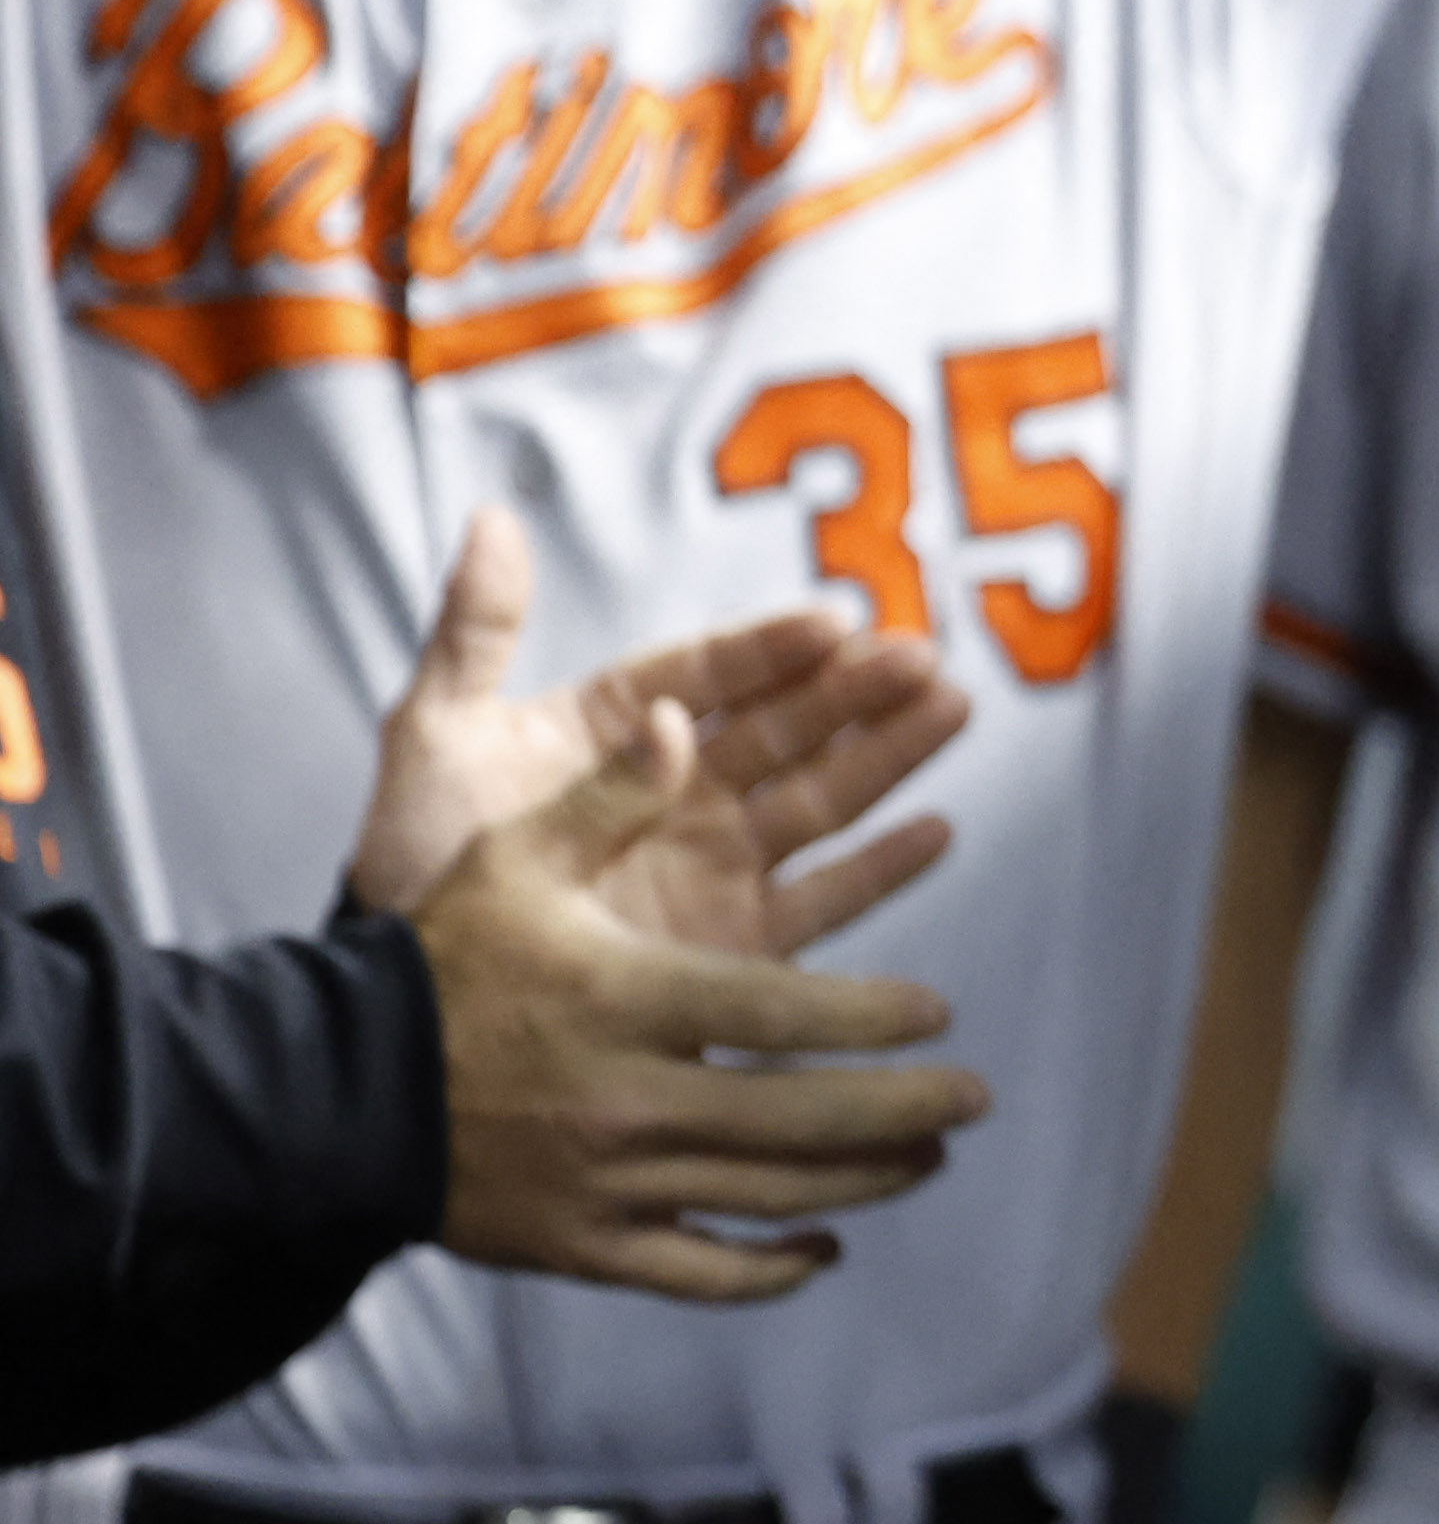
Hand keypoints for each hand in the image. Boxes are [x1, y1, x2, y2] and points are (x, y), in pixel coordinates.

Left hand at [353, 508, 966, 952]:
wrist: (405, 1006)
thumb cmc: (412, 864)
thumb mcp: (435, 736)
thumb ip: (474, 631)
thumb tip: (494, 517)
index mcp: (621, 730)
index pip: (711, 673)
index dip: (771, 649)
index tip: (832, 622)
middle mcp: (682, 790)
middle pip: (787, 728)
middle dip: (857, 691)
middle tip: (920, 657)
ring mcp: (713, 865)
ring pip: (821, 798)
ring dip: (889, 753)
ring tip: (949, 708)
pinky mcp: (732, 945)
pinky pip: (819, 901)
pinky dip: (879, 868)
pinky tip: (935, 830)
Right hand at [416, 699, 992, 1299]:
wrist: (327, 1092)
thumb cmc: (438, 960)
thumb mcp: (516, 857)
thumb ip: (612, 793)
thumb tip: (685, 717)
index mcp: (627, 999)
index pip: (782, 1015)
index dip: (871, 1018)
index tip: (937, 1011)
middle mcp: (628, 1100)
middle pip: (797, 1118)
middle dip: (901, 1111)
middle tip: (975, 1095)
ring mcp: (607, 1184)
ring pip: (763, 1196)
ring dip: (863, 1181)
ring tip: (930, 1158)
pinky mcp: (581, 1245)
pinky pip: (693, 1272)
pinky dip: (766, 1270)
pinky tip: (823, 1246)